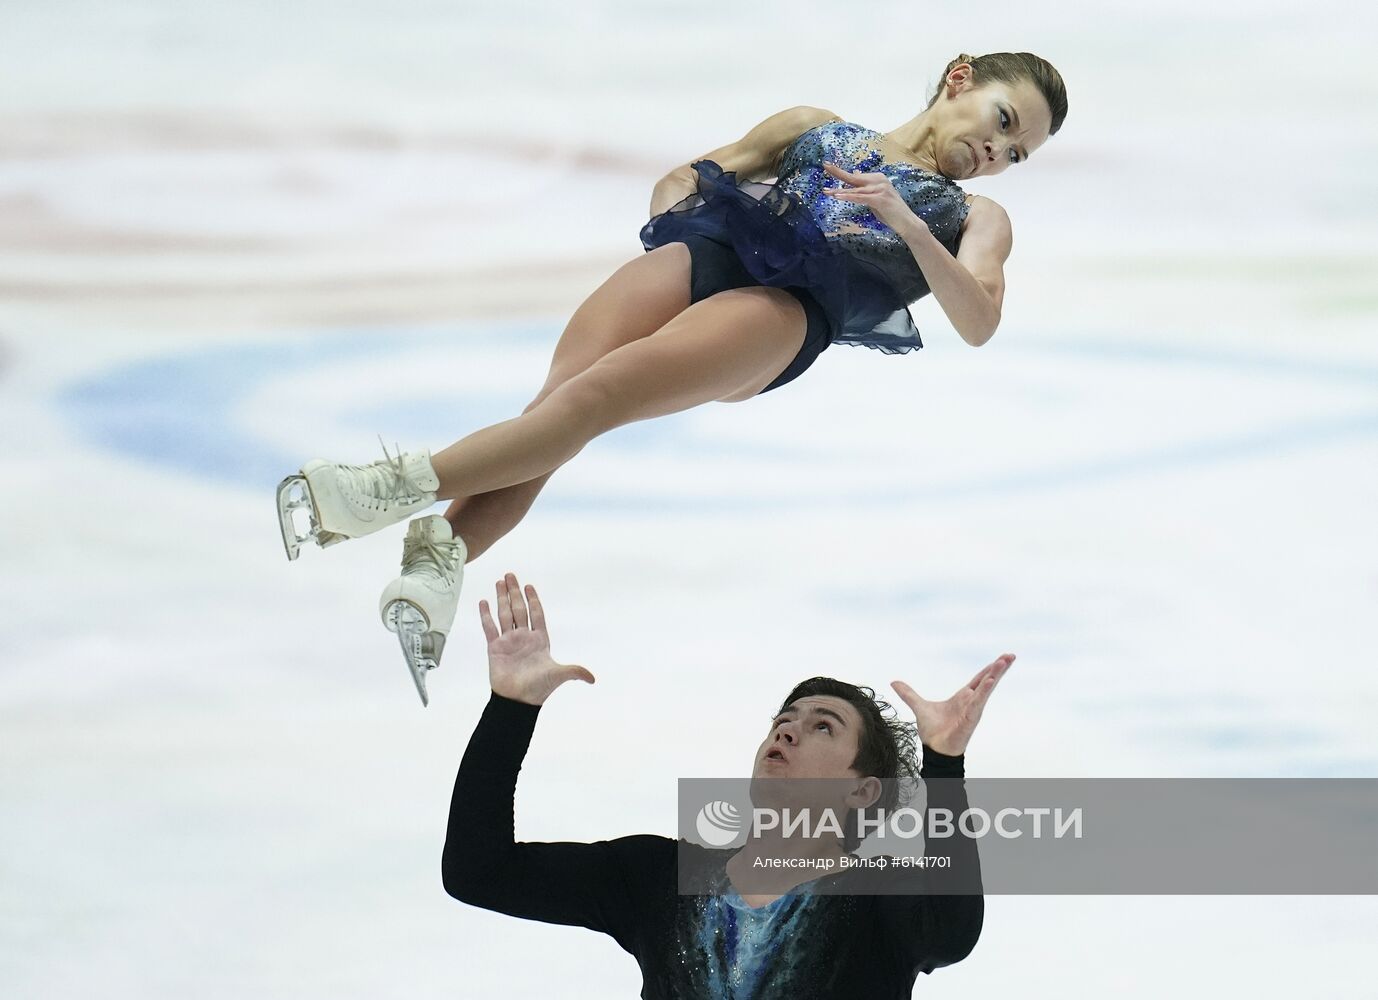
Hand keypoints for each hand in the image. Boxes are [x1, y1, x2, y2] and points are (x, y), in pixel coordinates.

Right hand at [479, 573, 594, 705]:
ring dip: (501, 598)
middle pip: (519, 609)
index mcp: (539, 640)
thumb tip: (592, 678)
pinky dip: (486, 615)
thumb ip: (575, 671)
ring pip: (504, 614)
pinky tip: (483, 602)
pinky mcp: (494, 648)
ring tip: (499, 582)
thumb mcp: (559, 675)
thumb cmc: (538, 688)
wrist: (518, 701)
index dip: (533, 600)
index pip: (536, 614)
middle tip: (510, 575)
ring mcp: (508, 641)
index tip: (529, 586)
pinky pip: (490, 627)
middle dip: (515, 592)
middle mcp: (523, 637)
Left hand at [820, 162, 926, 233]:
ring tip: (826, 191)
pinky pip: (861, 198)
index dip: (841, 172)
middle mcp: (879, 181)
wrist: (907, 223)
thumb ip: (865, 188)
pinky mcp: (880, 199)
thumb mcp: (875, 197)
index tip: (828, 165)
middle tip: (825, 165)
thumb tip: (854, 175)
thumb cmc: (891, 212)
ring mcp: (880, 189)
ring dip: (840, 191)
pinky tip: (838, 196)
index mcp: (878, 179)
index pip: (855, 177)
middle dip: (838, 172)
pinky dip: (849, 197)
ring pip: (855, 189)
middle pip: (854, 178)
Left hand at [890, 654, 1014, 755]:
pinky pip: (979, 701)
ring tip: (1005, 661)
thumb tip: (894, 683)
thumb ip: (909, 694)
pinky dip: (985, 690)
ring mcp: (973, 709)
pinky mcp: (971, 717)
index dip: (989, 669)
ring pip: (987, 688)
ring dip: (996, 675)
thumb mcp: (919, 706)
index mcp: (963, 697)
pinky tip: (991, 680)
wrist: (934, 749)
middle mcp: (971, 701)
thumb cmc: (933, 731)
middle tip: (1010, 655)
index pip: (979, 679)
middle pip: (988, 680)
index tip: (1001, 658)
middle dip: (999, 668)